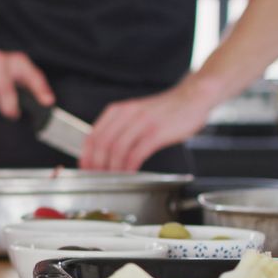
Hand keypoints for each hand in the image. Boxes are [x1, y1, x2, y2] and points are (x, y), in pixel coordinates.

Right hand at [0, 51, 54, 118]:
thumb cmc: (0, 70)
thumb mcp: (19, 72)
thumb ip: (35, 86)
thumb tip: (48, 101)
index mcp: (17, 60)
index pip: (32, 75)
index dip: (41, 89)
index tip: (48, 101)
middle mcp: (0, 59)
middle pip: (7, 93)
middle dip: (10, 108)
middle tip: (12, 114)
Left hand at [80, 82, 216, 170]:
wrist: (192, 98)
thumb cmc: (164, 110)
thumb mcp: (135, 114)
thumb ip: (119, 128)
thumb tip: (102, 153)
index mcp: (117, 111)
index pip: (92, 136)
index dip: (86, 156)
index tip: (85, 168)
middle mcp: (126, 114)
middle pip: (102, 144)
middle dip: (97, 165)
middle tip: (97, 178)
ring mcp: (141, 123)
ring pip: (117, 150)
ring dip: (112, 168)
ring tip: (113, 179)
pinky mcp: (156, 132)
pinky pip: (136, 153)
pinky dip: (130, 167)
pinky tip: (130, 174)